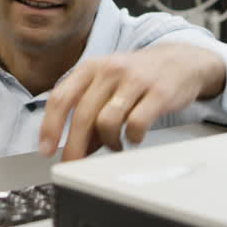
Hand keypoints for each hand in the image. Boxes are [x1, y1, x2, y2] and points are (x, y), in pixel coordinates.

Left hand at [40, 42, 226, 160]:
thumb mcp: (107, 84)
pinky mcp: (158, 93)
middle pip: (82, 115)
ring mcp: (134, 80)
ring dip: (107, 142)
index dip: (50, 126)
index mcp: (91, 68)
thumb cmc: (138, 76)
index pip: (61, 97)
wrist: (180, 60)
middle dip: (75, 146)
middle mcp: (110, 70)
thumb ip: (89, 111)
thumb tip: (76, 147)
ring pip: (107, 121)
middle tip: (74, 165)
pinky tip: (134, 137)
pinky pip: (136, 124)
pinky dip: (132, 138)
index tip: (46, 149)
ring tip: (115, 145)